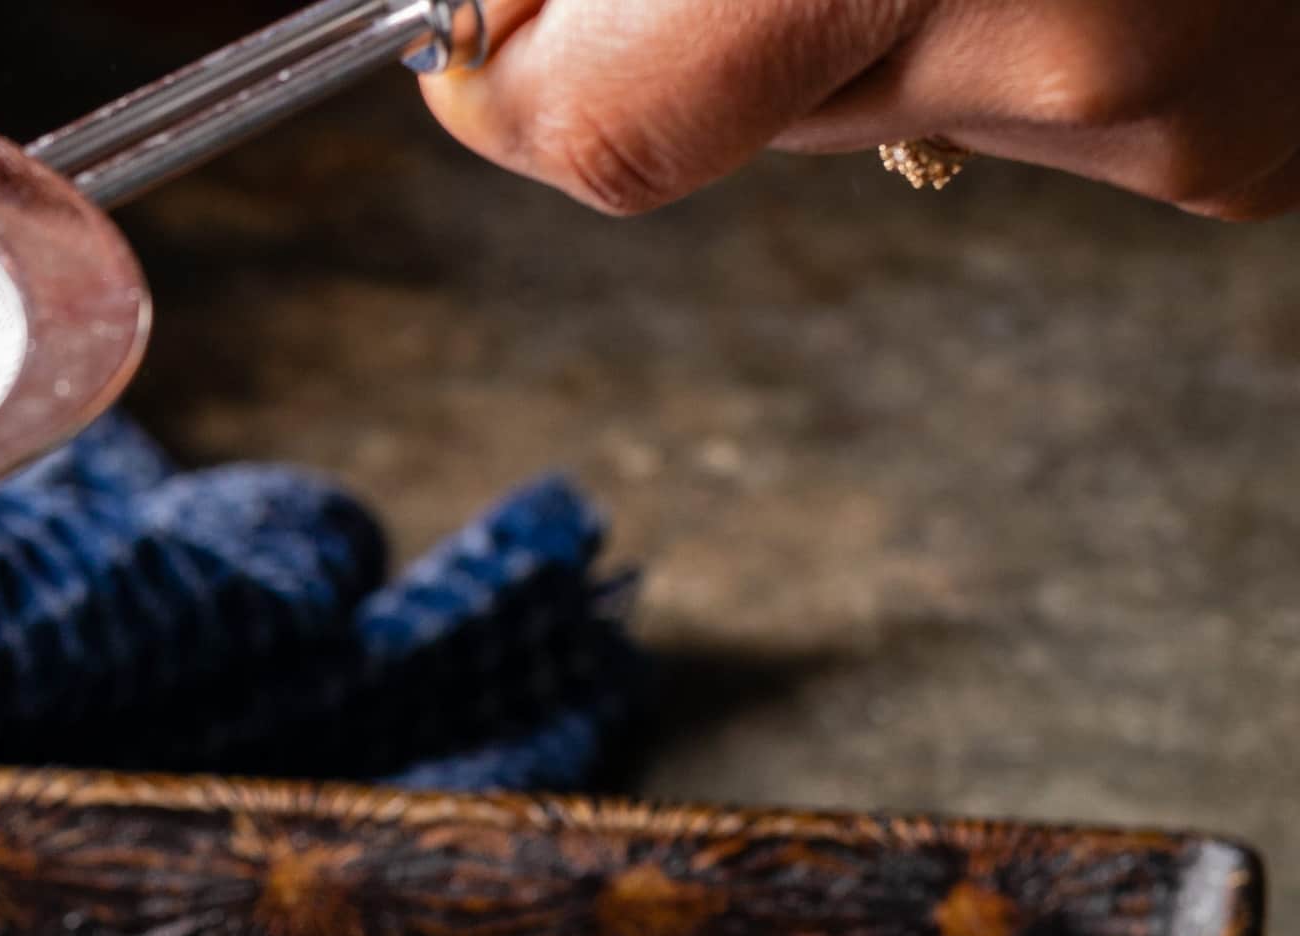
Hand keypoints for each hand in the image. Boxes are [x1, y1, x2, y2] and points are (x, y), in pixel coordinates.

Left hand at [420, 0, 1299, 217]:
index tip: (473, 27)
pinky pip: (1022, 106)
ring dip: (847, 2)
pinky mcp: (1234, 158)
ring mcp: (1169, 116)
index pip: (603, 127)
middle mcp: (1062, 47)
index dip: (503, 76)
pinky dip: (993, 11)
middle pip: (728, 121)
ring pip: (872, 108)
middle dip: (676, 8)